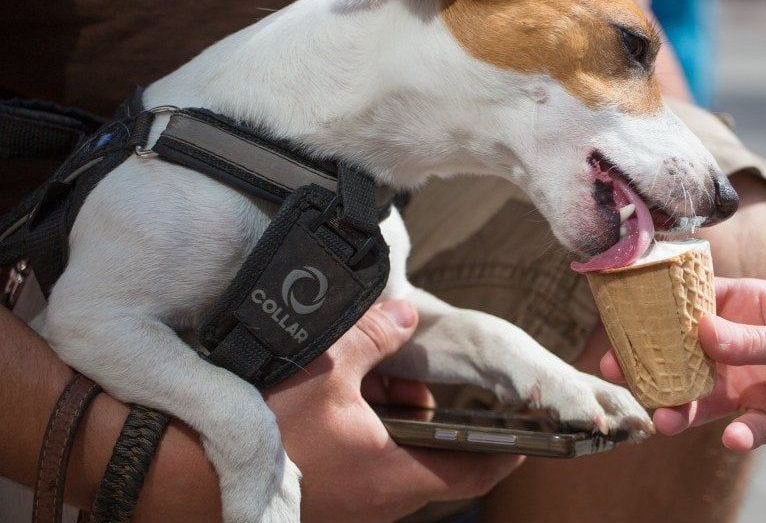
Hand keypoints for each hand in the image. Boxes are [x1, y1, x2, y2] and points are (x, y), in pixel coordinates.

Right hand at [266, 300, 523, 520]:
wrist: (182, 468)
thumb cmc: (259, 428)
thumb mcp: (326, 366)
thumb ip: (377, 336)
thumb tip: (406, 315)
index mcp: (395, 476)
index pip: (476, 470)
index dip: (508, 449)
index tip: (529, 429)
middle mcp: (378, 502)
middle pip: (432, 456)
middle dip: (428, 410)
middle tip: (401, 370)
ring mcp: (349, 506)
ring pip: (394, 456)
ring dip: (389, 418)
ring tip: (359, 375)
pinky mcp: (320, 500)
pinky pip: (361, 462)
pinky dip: (360, 430)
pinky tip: (330, 395)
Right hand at [601, 278, 765, 452]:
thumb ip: (751, 341)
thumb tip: (698, 333)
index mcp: (750, 307)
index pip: (694, 303)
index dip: (658, 311)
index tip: (623, 321)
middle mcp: (746, 345)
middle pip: (688, 355)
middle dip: (656, 365)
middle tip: (620, 373)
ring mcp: (758, 383)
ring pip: (706, 397)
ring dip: (682, 408)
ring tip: (662, 420)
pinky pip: (743, 430)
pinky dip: (736, 435)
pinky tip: (736, 436)